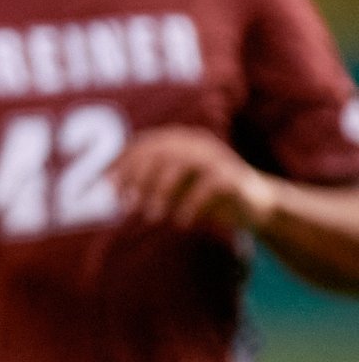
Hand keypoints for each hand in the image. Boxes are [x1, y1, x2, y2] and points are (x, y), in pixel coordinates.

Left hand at [113, 125, 280, 232]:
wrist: (256, 203)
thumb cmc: (203, 195)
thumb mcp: (172, 187)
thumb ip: (144, 183)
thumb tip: (106, 188)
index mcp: (177, 139)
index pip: (141, 144)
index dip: (121, 164)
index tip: (106, 188)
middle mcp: (194, 142)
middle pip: (157, 152)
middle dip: (137, 179)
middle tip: (126, 206)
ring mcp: (214, 156)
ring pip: (179, 166)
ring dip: (160, 193)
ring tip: (152, 216)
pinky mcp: (232, 176)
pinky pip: (206, 187)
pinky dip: (189, 205)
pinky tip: (181, 223)